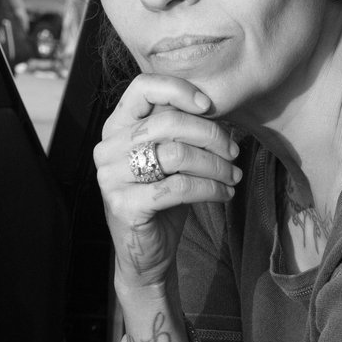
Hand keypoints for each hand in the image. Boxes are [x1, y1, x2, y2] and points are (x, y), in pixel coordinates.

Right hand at [94, 74, 240, 291]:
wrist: (147, 253)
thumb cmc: (163, 199)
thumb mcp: (172, 158)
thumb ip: (183, 130)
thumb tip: (222, 106)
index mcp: (116, 127)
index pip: (142, 88)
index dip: (179, 89)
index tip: (209, 105)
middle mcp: (107, 148)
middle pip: (169, 122)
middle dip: (211, 134)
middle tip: (234, 151)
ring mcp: (111, 177)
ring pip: (177, 155)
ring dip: (216, 164)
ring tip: (233, 175)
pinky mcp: (124, 205)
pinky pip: (179, 187)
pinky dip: (210, 189)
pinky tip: (225, 194)